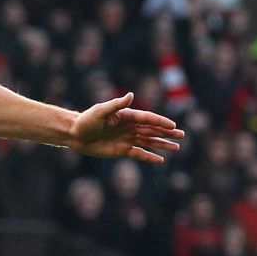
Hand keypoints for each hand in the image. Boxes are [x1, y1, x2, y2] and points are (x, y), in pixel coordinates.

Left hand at [68, 93, 183, 163]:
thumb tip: (131, 95)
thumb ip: (116, 104)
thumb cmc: (86, 120)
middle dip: (167, 133)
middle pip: (152, 130)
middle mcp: (129, 127)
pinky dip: (149, 157)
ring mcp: (126, 139)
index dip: (161, 122)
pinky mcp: (121, 150)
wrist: (75, 135)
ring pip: (149, 142)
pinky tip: (161, 160)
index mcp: (127, 116)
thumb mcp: (100, 111)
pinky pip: (139, 154)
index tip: (173, 126)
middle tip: (182, 135)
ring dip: (162, 144)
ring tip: (177, 147)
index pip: (148, 119)